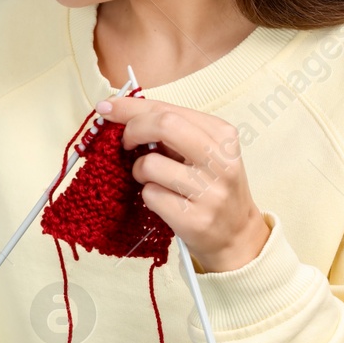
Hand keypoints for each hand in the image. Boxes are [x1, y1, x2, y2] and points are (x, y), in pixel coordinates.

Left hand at [94, 94, 269, 272]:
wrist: (237, 235)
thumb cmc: (210, 186)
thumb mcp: (202, 152)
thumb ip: (170, 131)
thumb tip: (118, 111)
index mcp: (223, 135)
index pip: (169, 109)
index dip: (131, 107)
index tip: (106, 107)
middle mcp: (221, 160)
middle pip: (164, 125)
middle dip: (133, 130)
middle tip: (125, 143)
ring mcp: (210, 192)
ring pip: (150, 164)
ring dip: (139, 171)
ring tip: (152, 180)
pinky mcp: (195, 219)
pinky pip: (151, 195)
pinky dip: (147, 196)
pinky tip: (162, 201)